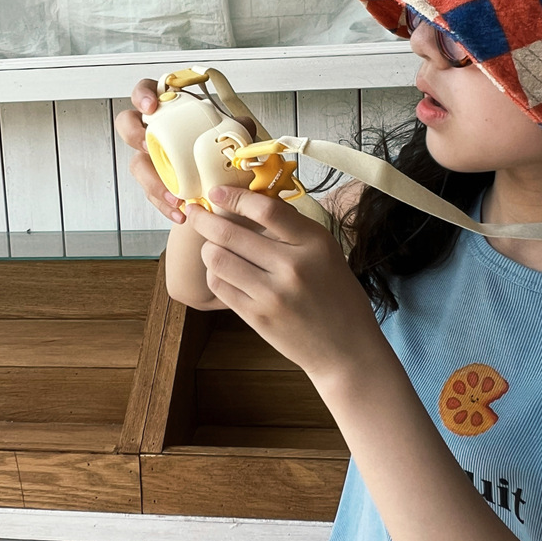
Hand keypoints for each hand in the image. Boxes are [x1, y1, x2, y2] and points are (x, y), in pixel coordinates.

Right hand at [114, 79, 258, 225]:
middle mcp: (155, 132)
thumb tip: (243, 126)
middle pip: (128, 124)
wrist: (219, 189)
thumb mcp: (229, 137)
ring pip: (137, 164)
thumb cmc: (215, 151)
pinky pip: (151, 193)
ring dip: (152, 180)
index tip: (150, 106)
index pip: (147, 91)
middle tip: (148, 146)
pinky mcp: (154, 183)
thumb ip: (237, 129)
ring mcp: (151, 158)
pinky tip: (179, 212)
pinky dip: (164, 204)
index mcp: (170, 111)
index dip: (143, 95)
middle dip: (134, 134)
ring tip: (173, 194)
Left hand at [186, 185, 381, 377]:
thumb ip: (294, 230)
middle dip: (204, 219)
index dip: (234, 197)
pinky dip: (214, 274)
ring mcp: (273, 295)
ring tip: (211, 246)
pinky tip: (221, 271)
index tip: (215, 191)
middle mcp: (293, 267)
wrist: (346, 349)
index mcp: (315, 244)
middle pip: (231, 234)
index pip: (266, 210)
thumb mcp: (327, 253)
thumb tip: (251, 203)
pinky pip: (220, 286)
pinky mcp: (257, 317)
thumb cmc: (337, 296)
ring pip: (218, 259)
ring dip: (208, 248)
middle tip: (194, 212)